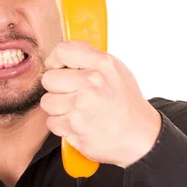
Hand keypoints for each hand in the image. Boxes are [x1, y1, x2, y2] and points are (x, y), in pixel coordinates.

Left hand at [40, 41, 161, 167]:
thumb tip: (60, 55)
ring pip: (47, 102)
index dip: (55, 60)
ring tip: (76, 109)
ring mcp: (82, 108)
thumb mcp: (115, 70)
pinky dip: (62, 125)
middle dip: (56, 87)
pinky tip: (78, 123)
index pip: (62, 50)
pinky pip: (52, 122)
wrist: (139, 136)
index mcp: (102, 65)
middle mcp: (91, 84)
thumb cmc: (125, 103)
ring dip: (58, 107)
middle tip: (71, 93)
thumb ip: (89, 58)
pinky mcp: (75, 129)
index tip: (57, 67)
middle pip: (48, 79)